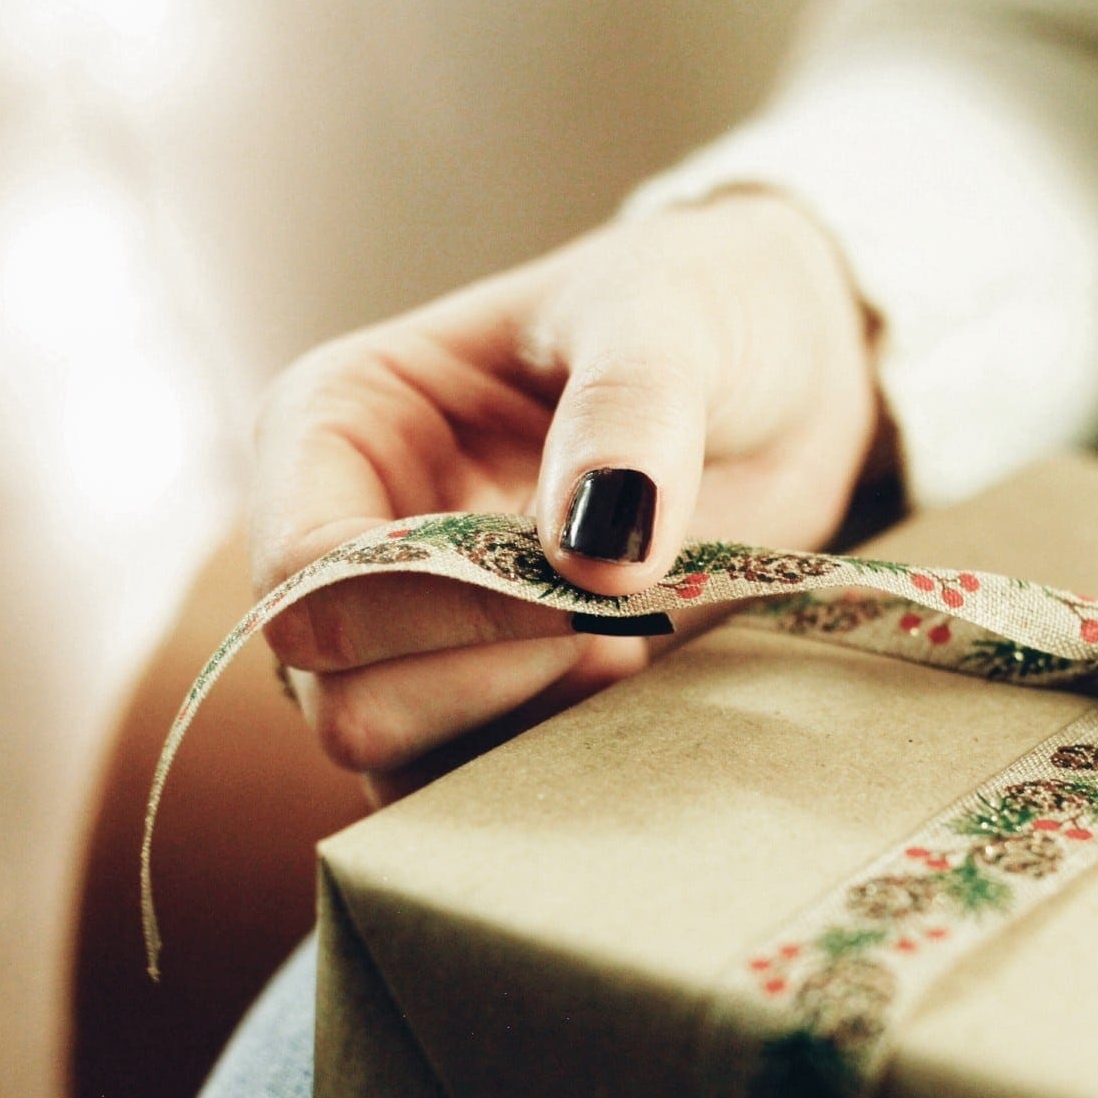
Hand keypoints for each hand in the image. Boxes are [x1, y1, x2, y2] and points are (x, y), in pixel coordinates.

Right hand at [251, 193, 880, 801]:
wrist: (790, 372)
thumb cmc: (701, 307)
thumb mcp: (669, 315)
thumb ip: (629, 411)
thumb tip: (593, 556)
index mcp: (334, 427)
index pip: (307, 574)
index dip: (429, 608)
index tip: (578, 592)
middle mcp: (345, 544)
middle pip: (339, 698)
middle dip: (487, 683)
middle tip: (621, 621)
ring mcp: (410, 638)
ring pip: (404, 765)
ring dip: (531, 735)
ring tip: (635, 644)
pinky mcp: (490, 702)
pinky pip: (482, 789)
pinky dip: (562, 768)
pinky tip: (641, 687)